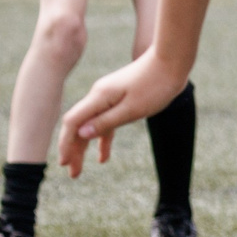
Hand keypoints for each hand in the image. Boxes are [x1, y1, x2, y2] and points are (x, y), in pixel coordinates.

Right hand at [58, 52, 191, 173]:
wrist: (171, 62)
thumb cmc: (155, 85)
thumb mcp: (132, 109)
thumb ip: (106, 122)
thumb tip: (82, 134)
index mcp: (99, 97)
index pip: (73, 123)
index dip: (66, 144)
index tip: (64, 164)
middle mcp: (99, 96)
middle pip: (79, 126)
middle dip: (74, 150)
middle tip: (73, 175)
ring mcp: (108, 96)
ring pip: (91, 125)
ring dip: (85, 147)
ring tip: (80, 169)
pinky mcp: (119, 98)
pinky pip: (106, 122)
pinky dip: (102, 139)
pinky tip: (102, 157)